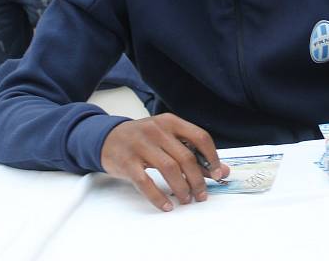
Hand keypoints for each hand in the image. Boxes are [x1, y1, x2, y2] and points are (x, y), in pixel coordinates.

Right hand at [100, 114, 229, 211]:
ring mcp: (140, 144)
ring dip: (181, 188)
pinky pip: (145, 182)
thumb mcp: (167, 139)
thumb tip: (221, 171)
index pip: (200, 137)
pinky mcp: (126, 161)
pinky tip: (166, 205)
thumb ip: (194, 153)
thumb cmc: (143, 139)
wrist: (106, 138)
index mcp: (170, 122)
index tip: (217, 174)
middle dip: (197, 179)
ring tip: (185, 199)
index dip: (212, 157)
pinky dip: (158, 197)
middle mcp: (157, 130)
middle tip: (201, 195)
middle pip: (186, 157)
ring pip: (169, 168)